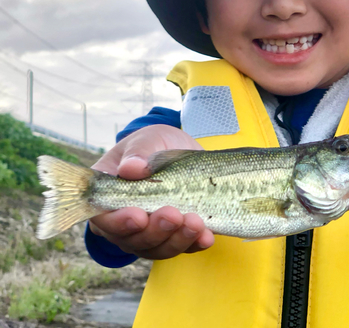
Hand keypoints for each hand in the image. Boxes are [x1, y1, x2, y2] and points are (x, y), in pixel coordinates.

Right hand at [89, 125, 214, 258]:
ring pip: (158, 248)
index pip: (103, 218)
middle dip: (155, 231)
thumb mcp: (147, 139)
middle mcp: (123, 221)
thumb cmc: (154, 144)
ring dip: (177, 239)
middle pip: (132, 239)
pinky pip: (183, 247)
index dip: (119, 222)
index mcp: (107, 196)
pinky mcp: (174, 235)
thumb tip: (130, 168)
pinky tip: (206, 237)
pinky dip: (195, 243)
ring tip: (195, 223)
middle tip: (174, 215)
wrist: (181, 149)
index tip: (139, 217)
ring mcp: (148, 232)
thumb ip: (138, 152)